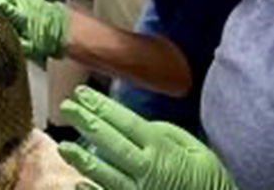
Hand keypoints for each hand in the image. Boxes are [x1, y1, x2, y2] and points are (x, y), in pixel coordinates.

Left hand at [58, 86, 236, 189]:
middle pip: (111, 144)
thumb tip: (140, 126)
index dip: (102, 107)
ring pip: (104, 174)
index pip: (126, 123)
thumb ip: (166, 134)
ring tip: (64, 146)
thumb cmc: (209, 180)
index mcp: (162, 150)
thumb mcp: (196, 149)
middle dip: (86, 123)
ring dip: (82, 159)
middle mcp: (147, 171)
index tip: (81, 93)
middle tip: (66, 108)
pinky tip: (79, 182)